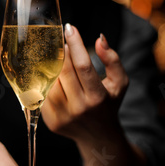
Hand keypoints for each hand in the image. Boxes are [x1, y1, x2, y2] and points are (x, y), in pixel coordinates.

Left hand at [42, 24, 137, 165]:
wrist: (98, 137)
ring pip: (52, 81)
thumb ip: (113, 60)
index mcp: (97, 98)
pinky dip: (47, 81)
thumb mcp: (120, 83)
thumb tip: (99, 38)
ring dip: (54, 66)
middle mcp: (79, 108)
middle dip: (62, 52)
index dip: (75, 44)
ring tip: (60, 58)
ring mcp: (62, 116)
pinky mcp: (50, 121)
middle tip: (63, 40)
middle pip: (64, 71)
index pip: (83, 66)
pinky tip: (53, 74)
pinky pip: (44, 94)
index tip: (70, 28)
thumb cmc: (109, 104)